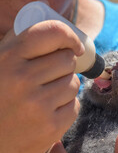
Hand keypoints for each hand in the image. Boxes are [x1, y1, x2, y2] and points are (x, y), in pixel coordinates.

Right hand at [0, 21, 83, 152]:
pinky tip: (51, 112)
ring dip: (65, 88)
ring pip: (74, 83)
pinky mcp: (51, 127)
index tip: (76, 47)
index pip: (52, 33)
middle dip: (65, 67)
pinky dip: (67, 107)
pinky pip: (75, 106)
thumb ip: (20, 46)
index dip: (70, 37)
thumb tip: (53, 26)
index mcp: (8, 58)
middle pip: (68, 60)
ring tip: (47, 97)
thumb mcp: (0, 66)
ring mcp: (38, 105)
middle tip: (52, 77)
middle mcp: (23, 80)